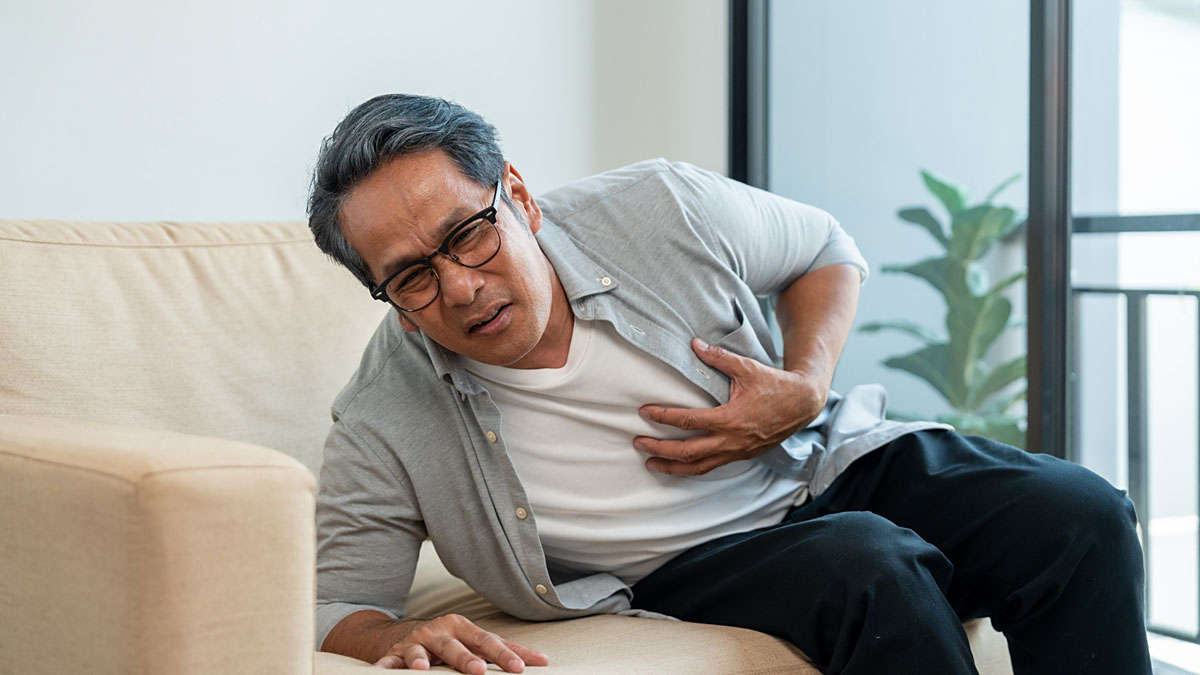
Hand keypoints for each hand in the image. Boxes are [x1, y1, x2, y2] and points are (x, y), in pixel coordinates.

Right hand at [372, 614, 547, 672]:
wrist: (398, 634)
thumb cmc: (447, 641)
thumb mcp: (472, 641)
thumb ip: (503, 650)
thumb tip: (542, 660)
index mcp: (462, 629)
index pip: (488, 642)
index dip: (504, 655)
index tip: (521, 668)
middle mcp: (440, 632)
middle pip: (455, 647)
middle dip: (467, 659)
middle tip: (480, 671)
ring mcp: (416, 642)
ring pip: (419, 651)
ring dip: (420, 659)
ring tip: (424, 668)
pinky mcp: (393, 653)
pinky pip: (389, 661)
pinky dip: (385, 666)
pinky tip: (383, 671)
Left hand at [635, 338, 828, 475]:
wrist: (803, 404)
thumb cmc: (775, 385)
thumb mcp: (747, 367)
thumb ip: (718, 357)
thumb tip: (694, 344)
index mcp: (730, 419)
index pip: (687, 421)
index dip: (663, 417)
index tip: (644, 413)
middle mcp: (731, 441)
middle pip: (687, 452)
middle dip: (660, 449)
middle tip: (638, 444)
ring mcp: (737, 452)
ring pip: (699, 467)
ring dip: (673, 467)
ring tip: (652, 464)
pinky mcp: (743, 456)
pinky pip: (713, 467)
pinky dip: (693, 468)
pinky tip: (680, 465)